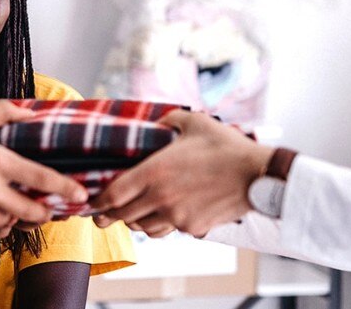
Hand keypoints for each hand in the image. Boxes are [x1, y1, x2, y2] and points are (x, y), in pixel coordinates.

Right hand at [0, 101, 87, 237]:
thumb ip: (5, 112)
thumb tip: (32, 113)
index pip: (42, 179)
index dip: (66, 189)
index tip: (80, 195)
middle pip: (31, 212)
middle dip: (42, 213)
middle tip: (44, 210)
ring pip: (7, 225)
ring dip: (13, 219)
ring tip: (10, 209)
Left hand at [90, 110, 272, 236]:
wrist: (259, 175)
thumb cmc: (227, 147)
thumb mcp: (193, 123)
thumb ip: (167, 121)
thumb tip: (155, 122)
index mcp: (155, 172)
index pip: (113, 194)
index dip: (98, 202)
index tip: (91, 202)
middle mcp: (161, 197)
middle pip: (123, 216)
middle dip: (109, 217)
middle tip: (101, 217)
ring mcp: (177, 215)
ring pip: (144, 227)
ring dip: (135, 222)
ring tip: (132, 216)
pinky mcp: (193, 226)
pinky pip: (169, 230)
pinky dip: (161, 225)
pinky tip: (163, 216)